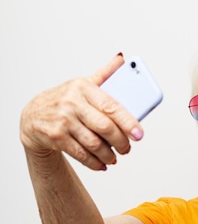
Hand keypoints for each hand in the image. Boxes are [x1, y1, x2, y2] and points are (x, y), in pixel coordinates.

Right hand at [20, 54, 143, 170]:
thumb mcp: (83, 85)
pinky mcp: (56, 137)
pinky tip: (101, 164)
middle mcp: (72, 103)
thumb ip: (104, 75)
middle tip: (127, 149)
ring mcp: (63, 120)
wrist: (33, 116)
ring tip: (114, 158)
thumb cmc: (65, 100)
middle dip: (120, 142)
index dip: (128, 122)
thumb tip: (122, 59)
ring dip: (108, 155)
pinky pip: (82, 154)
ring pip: (94, 144)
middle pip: (104, 127)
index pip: (111, 106)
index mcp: (83, 87)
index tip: (139, 134)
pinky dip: (95, 163)